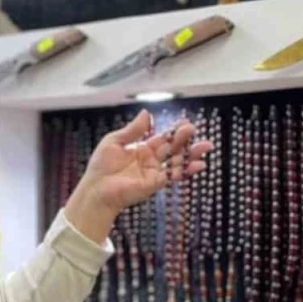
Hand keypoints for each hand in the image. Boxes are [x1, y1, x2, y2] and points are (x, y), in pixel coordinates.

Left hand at [63, 110, 212, 243]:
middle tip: (195, 130)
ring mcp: (154, 172)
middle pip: (172, 148)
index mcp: (141, 149)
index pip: (162, 138)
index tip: (186, 122)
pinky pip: (173, 175)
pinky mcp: (154, 183)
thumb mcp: (115, 141)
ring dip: (191, 154)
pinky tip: (199, 165)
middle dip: (184, 140)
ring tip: (206, 146)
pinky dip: (186, 170)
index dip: (173, 131)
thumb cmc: (101, 166)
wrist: (96, 189)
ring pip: (177, 161)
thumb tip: (146, 113)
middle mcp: (150, 160)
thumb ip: (132, 130)